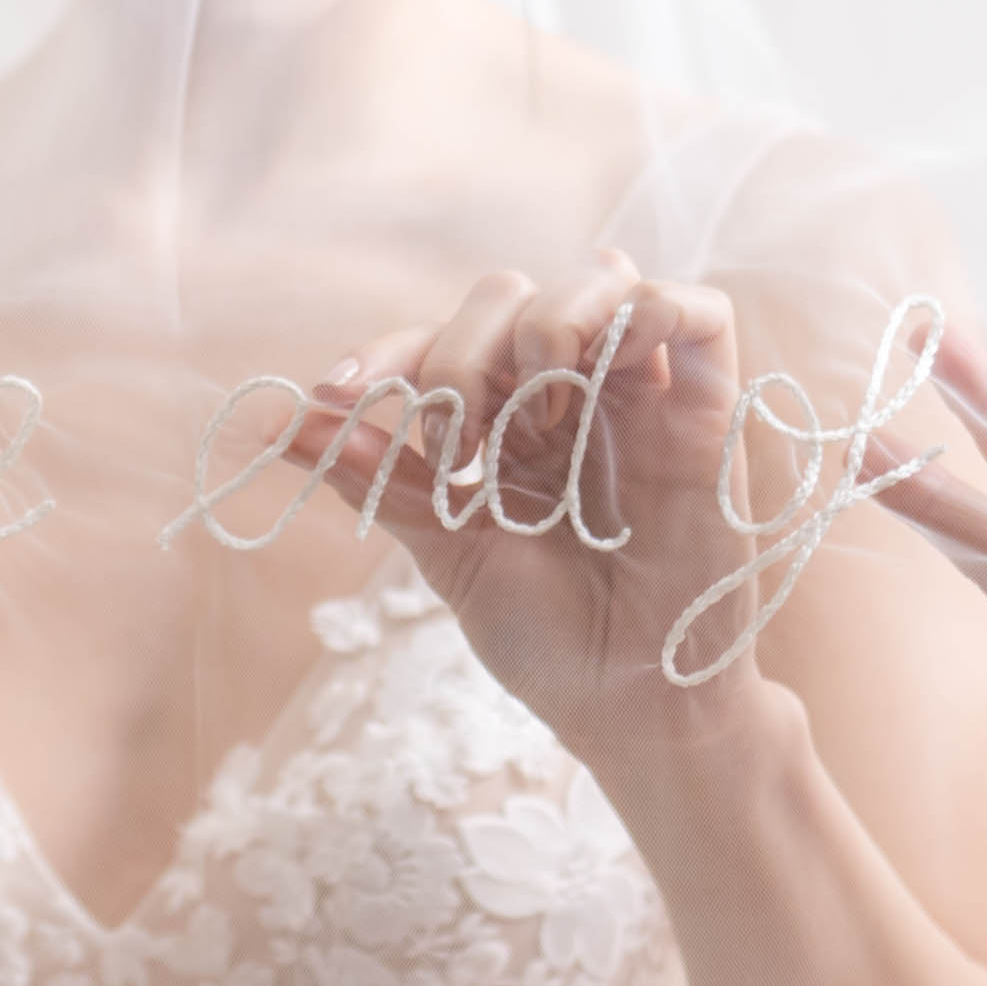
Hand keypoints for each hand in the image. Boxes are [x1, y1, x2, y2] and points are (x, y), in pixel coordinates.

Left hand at [283, 252, 756, 743]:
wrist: (630, 706)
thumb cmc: (547, 638)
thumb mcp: (448, 552)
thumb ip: (379, 480)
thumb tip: (278, 425)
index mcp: (500, 422)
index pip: (438, 342)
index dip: (387, 352)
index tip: (337, 394)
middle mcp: (568, 394)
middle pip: (508, 294)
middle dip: (461, 350)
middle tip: (456, 441)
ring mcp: (638, 395)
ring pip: (599, 278)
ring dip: (544, 324)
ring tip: (532, 413)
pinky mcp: (708, 408)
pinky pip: (696, 312)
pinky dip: (644, 310)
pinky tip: (592, 372)